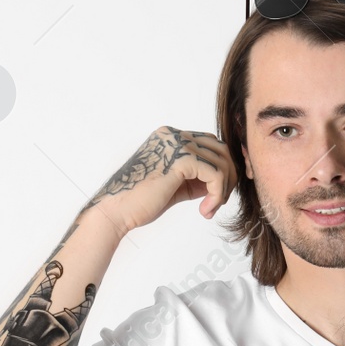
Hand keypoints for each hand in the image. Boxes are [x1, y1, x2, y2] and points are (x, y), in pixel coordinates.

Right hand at [89, 126, 238, 233]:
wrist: (116, 210)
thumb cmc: (140, 202)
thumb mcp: (175, 186)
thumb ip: (196, 179)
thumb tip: (221, 182)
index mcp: (169, 137)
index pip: (209, 144)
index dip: (221, 169)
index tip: (217, 195)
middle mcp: (173, 134)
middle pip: (220, 149)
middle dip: (228, 177)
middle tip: (218, 202)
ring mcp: (177, 143)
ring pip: (221, 161)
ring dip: (223, 190)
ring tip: (209, 209)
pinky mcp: (181, 159)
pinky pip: (216, 174)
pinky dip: (217, 194)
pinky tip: (205, 210)